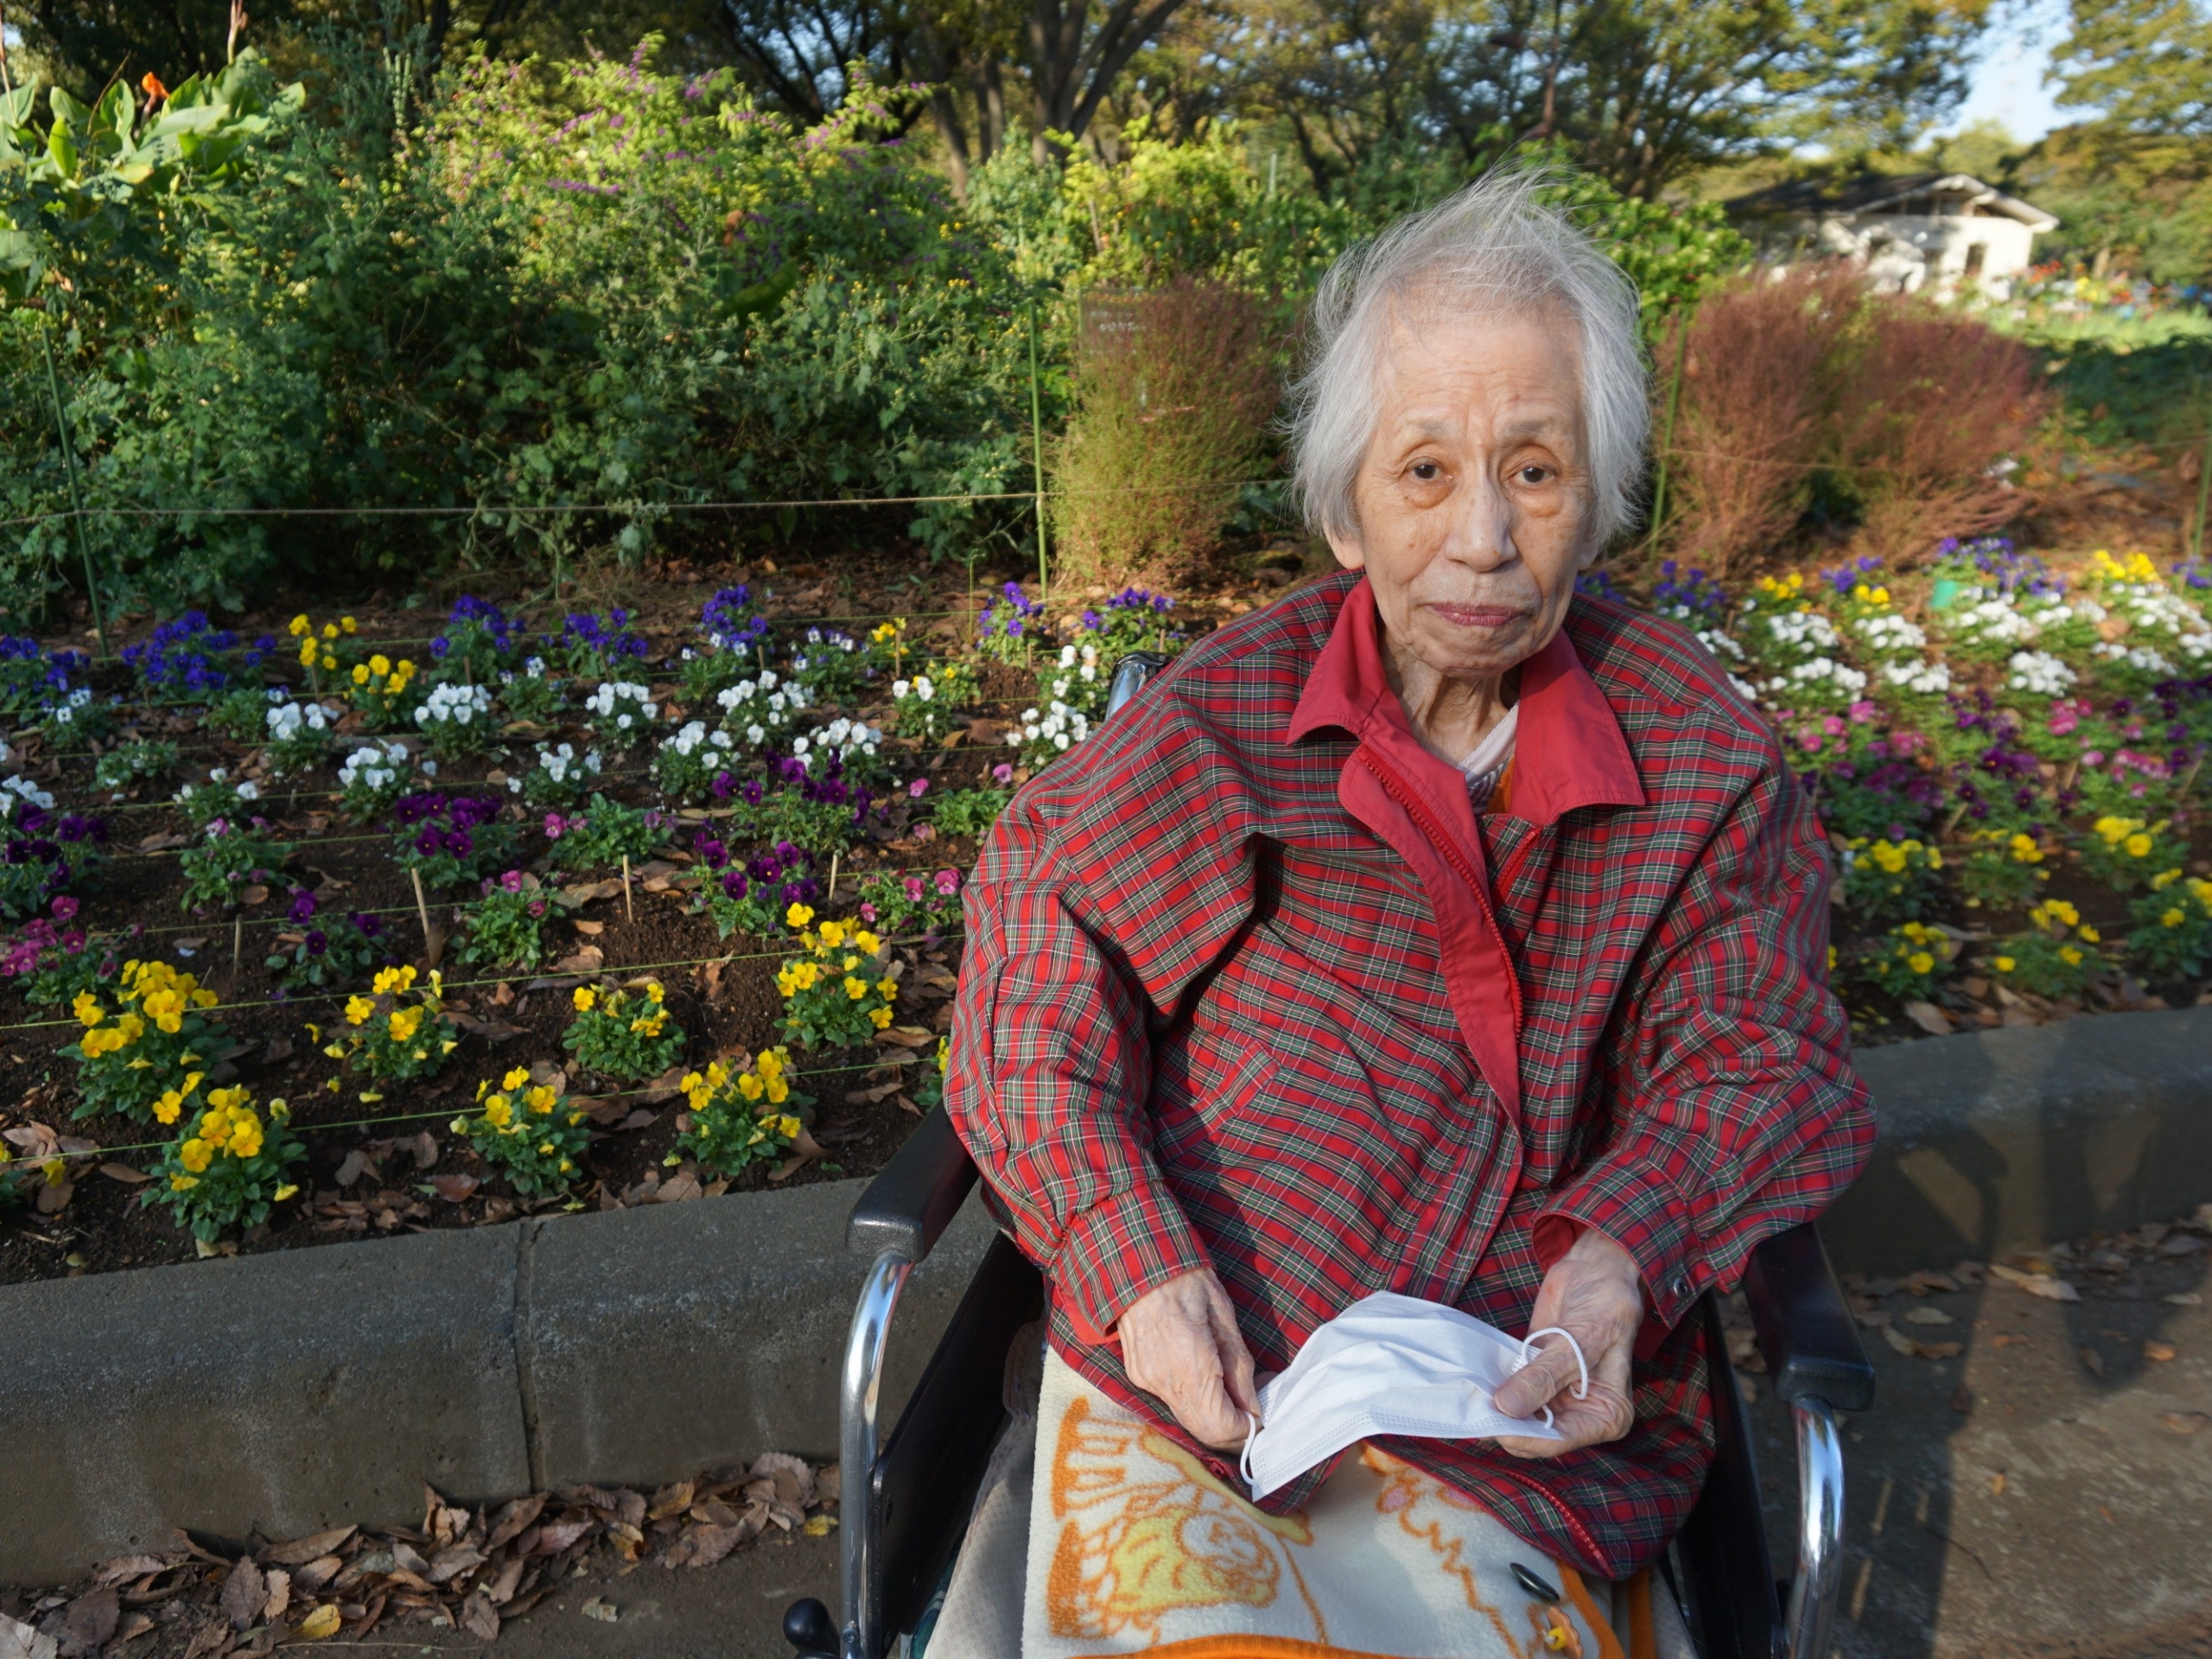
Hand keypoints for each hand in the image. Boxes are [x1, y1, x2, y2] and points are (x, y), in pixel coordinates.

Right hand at [1117, 1267, 1261, 1450]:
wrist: (1136, 1259)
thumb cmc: (1185, 1278)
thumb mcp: (1224, 1315)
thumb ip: (1239, 1367)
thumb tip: (1253, 1407)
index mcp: (1189, 1365)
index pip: (1219, 1427)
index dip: (1245, 1430)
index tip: (1261, 1417)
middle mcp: (1163, 1381)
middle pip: (1202, 1430)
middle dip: (1231, 1428)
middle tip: (1251, 1408)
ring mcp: (1146, 1379)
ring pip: (1186, 1417)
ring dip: (1212, 1414)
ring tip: (1231, 1387)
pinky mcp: (1137, 1374)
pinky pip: (1171, 1400)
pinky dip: (1193, 1399)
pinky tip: (1205, 1374)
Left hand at [1491, 1227, 1642, 1457]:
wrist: (1597, 1269)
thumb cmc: (1604, 1304)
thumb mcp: (1579, 1339)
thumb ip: (1543, 1376)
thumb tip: (1507, 1408)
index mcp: (1607, 1415)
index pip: (1559, 1440)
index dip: (1524, 1437)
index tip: (1493, 1422)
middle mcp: (1582, 1413)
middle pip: (1535, 1433)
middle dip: (1507, 1423)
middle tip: (1474, 1406)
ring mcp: (1557, 1397)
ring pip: (1519, 1416)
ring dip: (1496, 1408)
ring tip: (1471, 1394)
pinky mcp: (1535, 1377)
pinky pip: (1510, 1392)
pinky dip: (1494, 1388)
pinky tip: (1474, 1380)